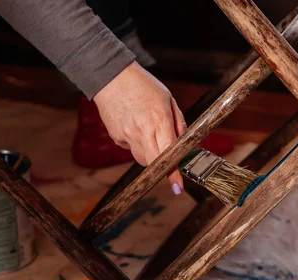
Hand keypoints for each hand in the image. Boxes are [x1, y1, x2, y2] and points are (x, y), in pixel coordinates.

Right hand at [93, 61, 186, 194]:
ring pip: (142, 159)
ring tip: (148, 132)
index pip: (169, 153)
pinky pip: (130, 149)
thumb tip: (186, 147)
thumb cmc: (144, 86)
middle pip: (154, 163)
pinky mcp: (116, 137)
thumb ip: (179, 124)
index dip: (174, 172)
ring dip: (150, 154)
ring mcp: (126, 135)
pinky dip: (136, 144)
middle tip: (167, 155)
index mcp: (159, 120)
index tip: (178, 186)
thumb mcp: (169, 100)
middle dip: (163, 164)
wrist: (111, 76)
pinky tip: (135, 126)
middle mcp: (142, 130)